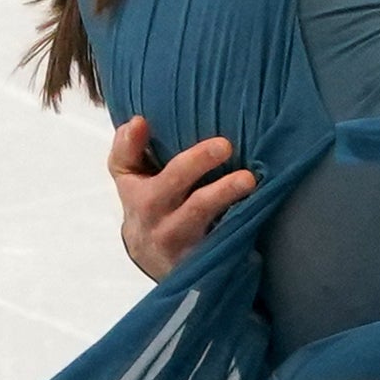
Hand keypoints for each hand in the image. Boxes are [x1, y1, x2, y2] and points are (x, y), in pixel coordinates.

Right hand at [109, 115, 253, 280]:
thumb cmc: (150, 203)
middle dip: (196, 162)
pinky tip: (256, 205)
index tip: (142, 121)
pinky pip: (221, 237)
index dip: (129, 144)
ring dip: (223, 193)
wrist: (154, 258)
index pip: (123, 163)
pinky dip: (239, 221)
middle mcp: (151, 214)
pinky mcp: (201, 255)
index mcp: (134, 189)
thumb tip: (137, 121)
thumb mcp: (133, 178)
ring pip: (198, 213)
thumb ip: (130, 148)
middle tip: (225, 145)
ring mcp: (176, 238)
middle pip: (169, 184)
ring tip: (247, 179)